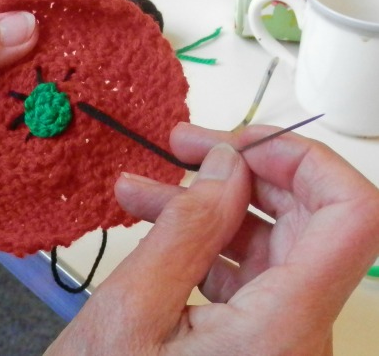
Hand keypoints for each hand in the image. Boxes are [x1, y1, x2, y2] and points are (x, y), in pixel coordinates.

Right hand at [46, 123, 378, 354]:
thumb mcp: (130, 312)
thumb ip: (185, 230)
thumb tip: (227, 164)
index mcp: (280, 331)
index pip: (352, 217)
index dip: (307, 161)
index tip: (243, 145)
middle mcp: (298, 336)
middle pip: (310, 222)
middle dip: (242, 173)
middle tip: (184, 148)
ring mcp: (280, 340)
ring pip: (269, 244)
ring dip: (209, 206)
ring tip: (145, 187)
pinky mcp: (257, 342)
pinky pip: (245, 273)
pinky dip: (202, 241)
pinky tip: (154, 224)